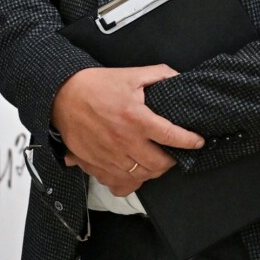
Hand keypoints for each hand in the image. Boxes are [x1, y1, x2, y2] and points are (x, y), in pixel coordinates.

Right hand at [51, 65, 204, 195]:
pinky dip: (129, 182)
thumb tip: (180, 78)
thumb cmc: (96, 85)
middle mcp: (124, 141)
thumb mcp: (131, 75)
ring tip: (155, 162)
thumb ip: (160, 74)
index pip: (171, 135)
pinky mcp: (96, 165)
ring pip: (141, 177)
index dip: (190, 141)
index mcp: (136, 118)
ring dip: (152, 172)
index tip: (197, 142)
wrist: (62, 96)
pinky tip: (133, 173)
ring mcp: (110, 156)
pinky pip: (118, 184)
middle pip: (158, 164)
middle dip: (171, 161)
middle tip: (172, 153)